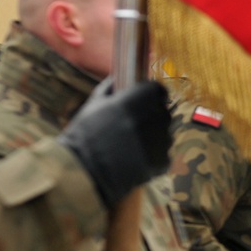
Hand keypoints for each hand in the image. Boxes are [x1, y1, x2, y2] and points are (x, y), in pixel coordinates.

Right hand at [59, 80, 171, 207]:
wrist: (87, 171)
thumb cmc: (86, 135)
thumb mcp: (94, 105)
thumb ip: (109, 89)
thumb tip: (116, 79)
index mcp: (141, 99)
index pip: (158, 90)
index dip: (151, 95)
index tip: (144, 100)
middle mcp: (157, 117)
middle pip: (162, 113)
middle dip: (151, 117)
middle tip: (131, 128)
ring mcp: (163, 140)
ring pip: (164, 134)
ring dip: (152, 138)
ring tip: (129, 147)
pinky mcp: (164, 161)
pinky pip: (162, 155)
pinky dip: (152, 157)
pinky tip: (133, 161)